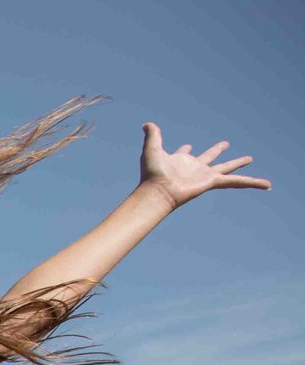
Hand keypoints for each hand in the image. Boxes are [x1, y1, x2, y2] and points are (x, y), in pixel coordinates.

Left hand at [138, 122, 269, 208]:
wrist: (158, 191)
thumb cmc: (152, 174)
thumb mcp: (152, 149)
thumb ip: (153, 135)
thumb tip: (147, 124)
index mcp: (180, 162)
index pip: (185, 153)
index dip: (185, 150)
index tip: (188, 146)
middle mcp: (194, 169)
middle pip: (210, 158)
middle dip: (218, 151)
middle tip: (225, 144)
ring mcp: (205, 176)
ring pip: (227, 169)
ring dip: (239, 164)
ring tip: (250, 158)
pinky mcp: (213, 182)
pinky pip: (237, 182)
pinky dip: (252, 183)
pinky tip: (266, 184)